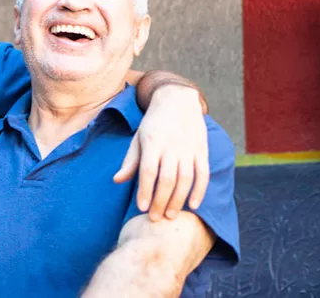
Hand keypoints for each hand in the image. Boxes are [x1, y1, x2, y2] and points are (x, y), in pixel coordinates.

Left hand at [113, 85, 208, 220]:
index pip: (148, 171)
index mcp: (152, 142)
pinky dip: (200, 190)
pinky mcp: (203, 150)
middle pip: (167, 179)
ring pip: (185, 179)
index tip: (141, 208)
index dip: (145, 191)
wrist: (178, 100)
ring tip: (171, 215)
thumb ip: (130, 161)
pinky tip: (194, 205)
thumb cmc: (153, 123)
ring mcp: (189, 148)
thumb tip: (117, 180)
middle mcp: (172, 146)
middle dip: (161, 201)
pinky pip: (203, 174)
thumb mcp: (138, 138)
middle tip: (155, 218)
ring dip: (178, 200)